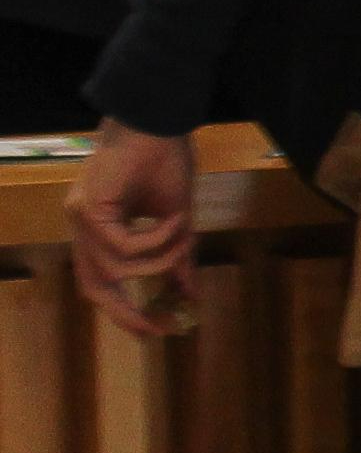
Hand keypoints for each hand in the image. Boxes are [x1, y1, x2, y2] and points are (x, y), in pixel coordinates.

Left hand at [68, 120, 197, 337]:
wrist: (158, 121)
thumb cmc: (165, 160)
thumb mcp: (175, 218)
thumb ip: (176, 255)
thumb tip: (188, 292)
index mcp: (97, 228)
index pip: (100, 281)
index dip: (123, 310)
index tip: (154, 330)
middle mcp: (80, 227)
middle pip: (92, 286)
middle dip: (125, 311)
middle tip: (157, 326)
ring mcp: (80, 218)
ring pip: (114, 269)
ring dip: (158, 261)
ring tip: (184, 239)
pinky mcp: (89, 209)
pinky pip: (124, 247)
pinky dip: (156, 240)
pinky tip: (175, 220)